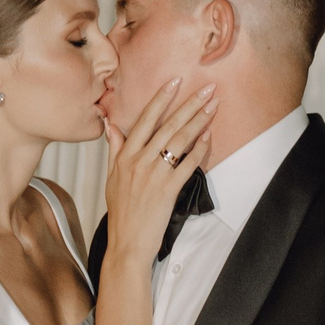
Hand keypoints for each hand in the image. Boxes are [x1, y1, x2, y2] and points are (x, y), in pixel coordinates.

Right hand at [100, 77, 216, 266]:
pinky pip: (187, 163)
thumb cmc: (121, 214)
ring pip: (179, 140)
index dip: (161, 98)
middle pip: (167, 125)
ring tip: (213, 106)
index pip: (144, 119)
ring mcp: (154, 175)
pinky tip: (208, 137)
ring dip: (199, 120)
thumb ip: (114, 150)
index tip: (175, 81)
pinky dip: (199, 149)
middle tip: (207, 89)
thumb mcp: (111, 178)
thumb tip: (112, 126)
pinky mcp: (168, 189)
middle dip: (189, 104)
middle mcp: (139, 161)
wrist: (127, 243)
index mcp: (124, 156)